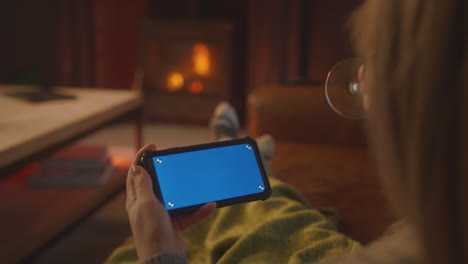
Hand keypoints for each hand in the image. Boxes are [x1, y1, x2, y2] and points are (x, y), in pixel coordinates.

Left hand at [126, 144, 215, 260]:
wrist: (164, 258)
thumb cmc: (152, 232)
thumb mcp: (147, 205)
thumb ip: (143, 185)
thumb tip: (136, 167)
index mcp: (136, 200)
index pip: (136, 173)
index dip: (142, 158)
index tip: (152, 146)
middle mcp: (148, 206)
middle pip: (157, 182)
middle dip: (166, 171)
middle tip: (176, 160)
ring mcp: (162, 215)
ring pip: (176, 197)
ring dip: (188, 193)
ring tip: (196, 183)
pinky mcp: (176, 224)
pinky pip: (189, 213)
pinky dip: (199, 211)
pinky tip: (209, 206)